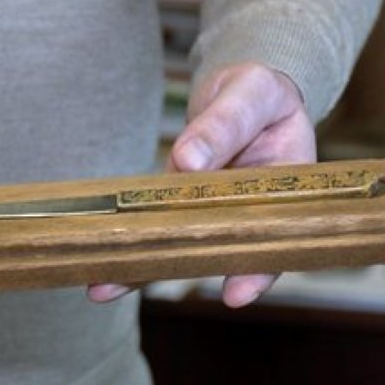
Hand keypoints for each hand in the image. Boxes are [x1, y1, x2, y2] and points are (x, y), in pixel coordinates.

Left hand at [88, 62, 315, 306]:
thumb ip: (224, 124)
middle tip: (136, 294)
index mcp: (284, 186)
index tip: (235, 294)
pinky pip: (161, 217)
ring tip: (100, 287)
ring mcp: (211, 206)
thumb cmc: (259, 91)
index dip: (258, 269)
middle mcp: (246, 207)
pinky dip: (135, 231)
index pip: (275, 235)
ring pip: (180, 239)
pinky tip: (105, 252)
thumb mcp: (252, 93)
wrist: (243, 90)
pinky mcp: (183, 198)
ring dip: (142, 262)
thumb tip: (187, 161)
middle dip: (178, 271)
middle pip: (217, 249)